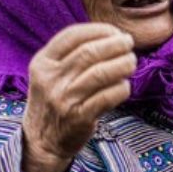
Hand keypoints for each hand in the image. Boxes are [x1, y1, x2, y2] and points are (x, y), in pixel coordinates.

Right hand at [23, 23, 135, 171]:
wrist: (41, 140)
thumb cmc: (54, 100)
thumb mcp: (50, 73)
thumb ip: (71, 54)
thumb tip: (112, 35)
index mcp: (42, 63)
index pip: (72, 36)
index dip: (99, 30)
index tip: (115, 31)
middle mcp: (50, 79)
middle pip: (89, 52)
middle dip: (115, 44)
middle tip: (128, 43)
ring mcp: (64, 99)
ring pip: (101, 73)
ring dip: (123, 64)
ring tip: (131, 61)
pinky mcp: (79, 118)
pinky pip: (108, 97)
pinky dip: (122, 88)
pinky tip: (125, 85)